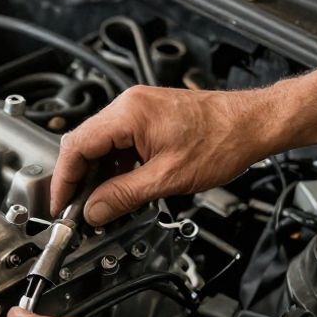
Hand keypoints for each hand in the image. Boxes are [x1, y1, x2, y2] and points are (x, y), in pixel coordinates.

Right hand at [52, 86, 286, 224]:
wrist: (255, 125)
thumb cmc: (223, 141)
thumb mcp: (167, 179)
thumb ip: (123, 196)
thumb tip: (94, 211)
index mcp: (128, 113)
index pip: (76, 146)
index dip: (64, 180)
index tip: (61, 204)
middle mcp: (129, 105)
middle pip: (84, 144)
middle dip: (79, 179)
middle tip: (78, 210)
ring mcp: (139, 108)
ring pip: (102, 145)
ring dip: (99, 175)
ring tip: (103, 204)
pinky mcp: (150, 116)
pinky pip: (120, 142)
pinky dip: (116, 166)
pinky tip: (122, 187)